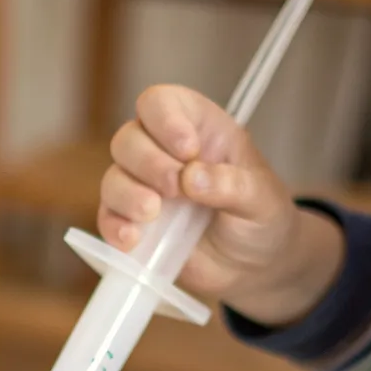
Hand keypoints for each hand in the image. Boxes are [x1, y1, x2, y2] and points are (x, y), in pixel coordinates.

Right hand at [98, 84, 343, 325]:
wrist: (255, 268)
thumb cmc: (262, 220)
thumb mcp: (261, 199)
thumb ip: (233, 185)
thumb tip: (192, 178)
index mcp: (198, 130)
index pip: (161, 102)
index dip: (165, 119)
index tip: (187, 150)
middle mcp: (164, 154)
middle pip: (129, 138)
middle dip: (148, 163)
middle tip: (175, 190)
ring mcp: (145, 189)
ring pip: (113, 176)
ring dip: (127, 194)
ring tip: (152, 214)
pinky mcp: (134, 225)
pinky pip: (108, 218)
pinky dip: (115, 227)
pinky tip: (133, 240)